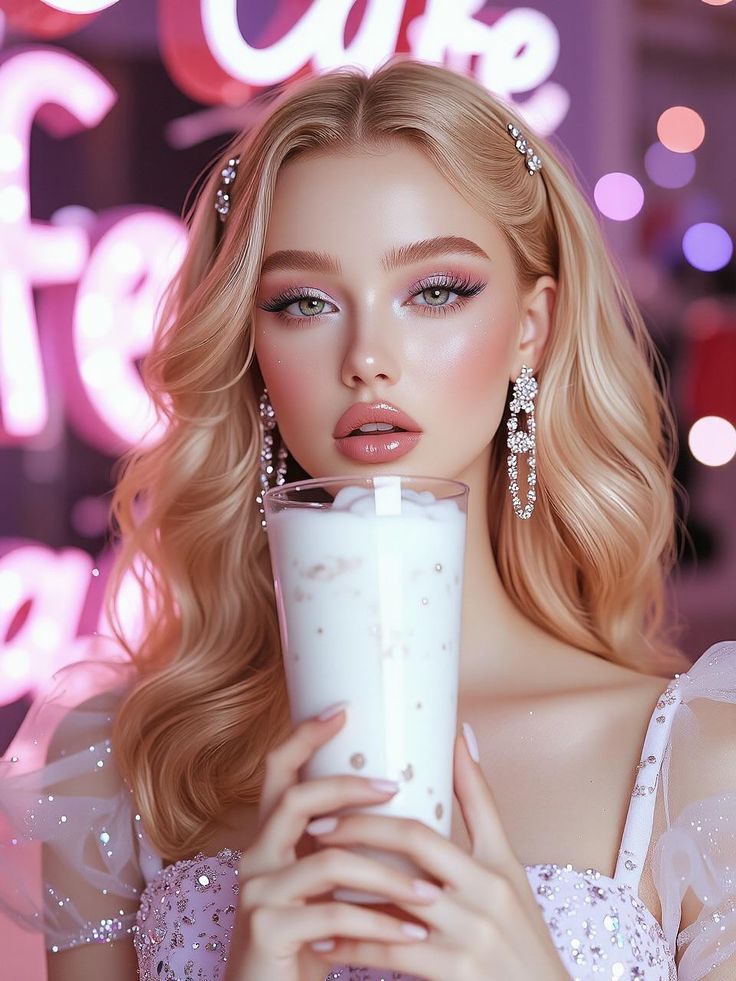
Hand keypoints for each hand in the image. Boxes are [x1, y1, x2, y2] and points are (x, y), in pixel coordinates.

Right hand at [223, 703, 443, 980]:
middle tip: (395, 788)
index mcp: (270, 838)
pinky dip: (379, 923)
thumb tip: (400, 801)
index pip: (278, 772)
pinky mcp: (267, 930)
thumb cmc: (308, 940)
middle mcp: (256, 856)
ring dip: (388, 874)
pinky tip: (413, 933)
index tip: (343, 711)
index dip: (305, 737)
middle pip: (297, 799)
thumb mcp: (324, 887)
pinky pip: (333, 914)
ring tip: (432, 890)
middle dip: (348, 787)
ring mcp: (256, 893)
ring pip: (328, 860)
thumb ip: (345, 846)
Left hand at [304, 723, 571, 979]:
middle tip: (318, 824)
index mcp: (498, 862)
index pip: (456, 802)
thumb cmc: (520, 935)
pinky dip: (354, 945)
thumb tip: (460, 735)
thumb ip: (481, 807)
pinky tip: (325, 941)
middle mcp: (488, 891)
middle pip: (414, 839)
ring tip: (309, 874)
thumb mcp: (508, 870)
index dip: (419, 778)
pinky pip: (392, 952)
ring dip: (347, 885)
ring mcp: (472, 933)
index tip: (357, 773)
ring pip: (395, 895)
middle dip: (360, 827)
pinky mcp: (455, 973)